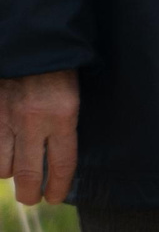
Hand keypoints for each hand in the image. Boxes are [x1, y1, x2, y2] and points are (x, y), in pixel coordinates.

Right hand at [3, 69, 77, 205]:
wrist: (30, 39)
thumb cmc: (58, 64)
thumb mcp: (73, 91)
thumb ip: (65, 122)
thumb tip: (58, 155)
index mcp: (62, 113)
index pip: (61, 163)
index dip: (58, 186)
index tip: (55, 196)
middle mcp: (32, 121)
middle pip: (27, 175)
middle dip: (30, 193)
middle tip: (32, 197)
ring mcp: (5, 119)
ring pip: (2, 167)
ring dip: (9, 172)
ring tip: (16, 169)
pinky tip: (3, 153)